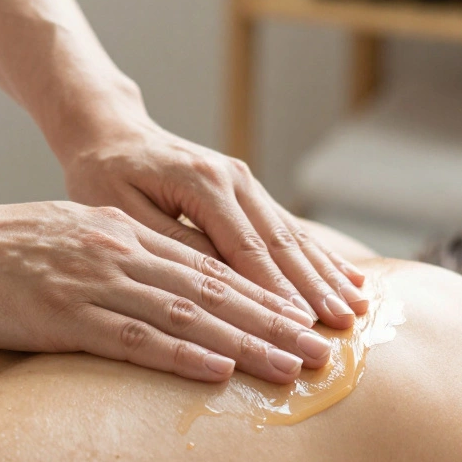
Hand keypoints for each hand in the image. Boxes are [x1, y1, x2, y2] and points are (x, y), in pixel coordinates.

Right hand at [0, 198, 332, 383]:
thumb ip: (118, 254)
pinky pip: (134, 337)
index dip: (262, 296)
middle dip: (275, 322)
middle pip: (214, 291)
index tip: (304, 321)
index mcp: (126, 235)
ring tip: (293, 365)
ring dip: (246, 342)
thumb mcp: (72, 237)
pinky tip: (218, 369)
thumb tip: (157, 283)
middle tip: (322, 349)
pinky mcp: (65, 314)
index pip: (209, 268)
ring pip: (188, 313)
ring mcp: (96, 281)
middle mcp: (122, 253)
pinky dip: (181, 354)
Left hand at [58, 121, 367, 328]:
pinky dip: (321, 257)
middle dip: (315, 289)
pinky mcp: (249, 192)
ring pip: (293, 237)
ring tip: (357, 309)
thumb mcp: (122, 211)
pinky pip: (290, 229)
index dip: (276, 291)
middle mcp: (234, 179)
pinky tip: (351, 278)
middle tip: (342, 328)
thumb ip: (170, 243)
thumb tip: (217, 281)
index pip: (247, 249)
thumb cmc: (105, 175)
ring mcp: (246, 183)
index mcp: (203, 183)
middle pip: (282, 244)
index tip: (299, 326)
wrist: (111, 133)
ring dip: (327, 275)